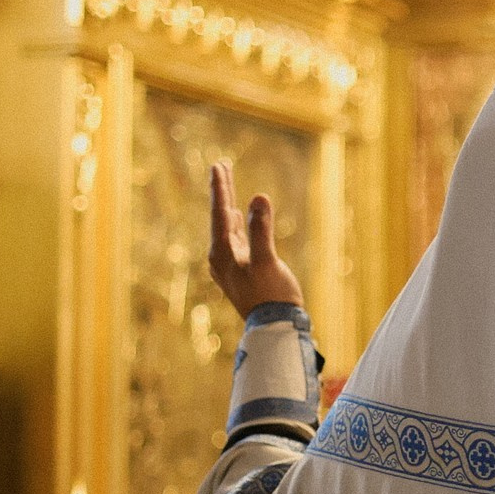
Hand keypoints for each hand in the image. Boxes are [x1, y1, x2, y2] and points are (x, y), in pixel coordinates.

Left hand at [207, 161, 305, 319]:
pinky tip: (236, 216)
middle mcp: (220, 257)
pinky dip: (235, 222)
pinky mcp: (241, 270)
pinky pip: (234, 238)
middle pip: (219, 217)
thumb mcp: (267, 261)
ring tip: (227, 185)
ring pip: (226, 226)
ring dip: (228, 204)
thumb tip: (258, 197)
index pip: (220, 213)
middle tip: (221, 165)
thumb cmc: (272, 296)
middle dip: (221, 191)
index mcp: (222, 253)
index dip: (220, 188)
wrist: (276, 328)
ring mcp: (230, 264)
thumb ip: (261, 228)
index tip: (218, 164)